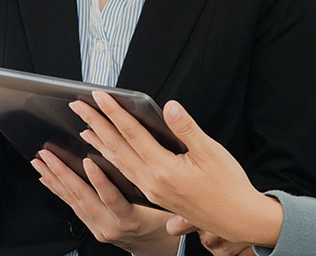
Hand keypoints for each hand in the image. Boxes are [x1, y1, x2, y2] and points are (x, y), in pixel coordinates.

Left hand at [29, 148, 178, 255]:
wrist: (157, 245)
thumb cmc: (161, 222)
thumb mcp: (162, 204)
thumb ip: (149, 185)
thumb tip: (137, 158)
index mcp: (131, 220)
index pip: (111, 199)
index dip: (99, 180)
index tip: (87, 162)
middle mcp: (111, 227)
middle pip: (83, 198)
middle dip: (62, 174)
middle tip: (47, 156)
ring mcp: (99, 229)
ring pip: (73, 202)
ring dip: (54, 180)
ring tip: (40, 164)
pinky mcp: (92, 228)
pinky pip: (72, 208)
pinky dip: (58, 191)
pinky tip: (47, 179)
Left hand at [70, 93, 283, 246]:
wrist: (238, 218)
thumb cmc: (228, 185)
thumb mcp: (211, 152)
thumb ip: (186, 128)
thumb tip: (169, 107)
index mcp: (164, 169)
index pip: (132, 134)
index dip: (114, 112)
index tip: (98, 96)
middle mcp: (152, 181)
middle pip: (117, 147)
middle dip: (95, 124)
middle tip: (77, 106)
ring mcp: (151, 191)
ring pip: (118, 162)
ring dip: (99, 143)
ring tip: (84, 127)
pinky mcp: (155, 196)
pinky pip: (125, 174)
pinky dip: (112, 160)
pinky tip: (105, 155)